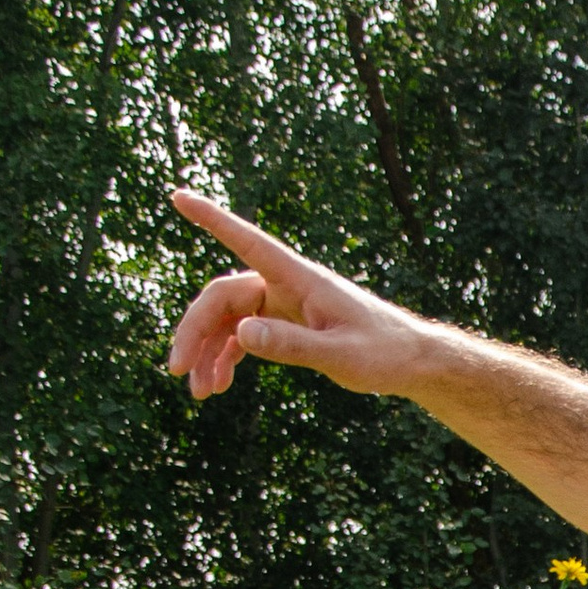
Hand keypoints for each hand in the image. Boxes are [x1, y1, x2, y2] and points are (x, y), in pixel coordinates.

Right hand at [165, 190, 428, 399]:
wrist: (411, 362)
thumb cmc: (384, 353)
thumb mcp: (340, 354)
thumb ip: (292, 344)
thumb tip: (242, 334)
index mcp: (300, 279)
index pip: (248, 241)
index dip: (212, 219)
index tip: (178, 196)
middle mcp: (285, 285)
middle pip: (223, 297)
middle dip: (195, 331)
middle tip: (176, 369)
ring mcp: (283, 305)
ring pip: (228, 320)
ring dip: (208, 352)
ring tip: (199, 392)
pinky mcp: (285, 324)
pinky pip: (243, 336)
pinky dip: (227, 358)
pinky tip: (216, 385)